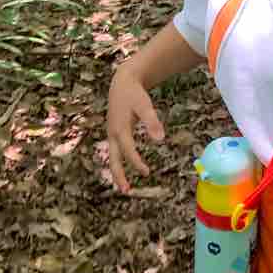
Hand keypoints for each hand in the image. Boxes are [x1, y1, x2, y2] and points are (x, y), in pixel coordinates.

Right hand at [106, 69, 165, 193]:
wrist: (122, 82)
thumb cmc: (134, 94)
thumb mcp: (145, 105)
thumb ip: (152, 122)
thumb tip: (160, 139)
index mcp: (120, 129)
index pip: (128, 151)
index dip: (136, 163)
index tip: (146, 172)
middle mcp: (113, 133)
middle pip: (113, 159)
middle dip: (118, 175)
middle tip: (126, 190)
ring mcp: (112, 132)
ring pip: (113, 156)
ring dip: (118, 170)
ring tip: (125, 185)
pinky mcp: (114, 131)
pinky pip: (115, 150)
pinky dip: (119, 160)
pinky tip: (126, 166)